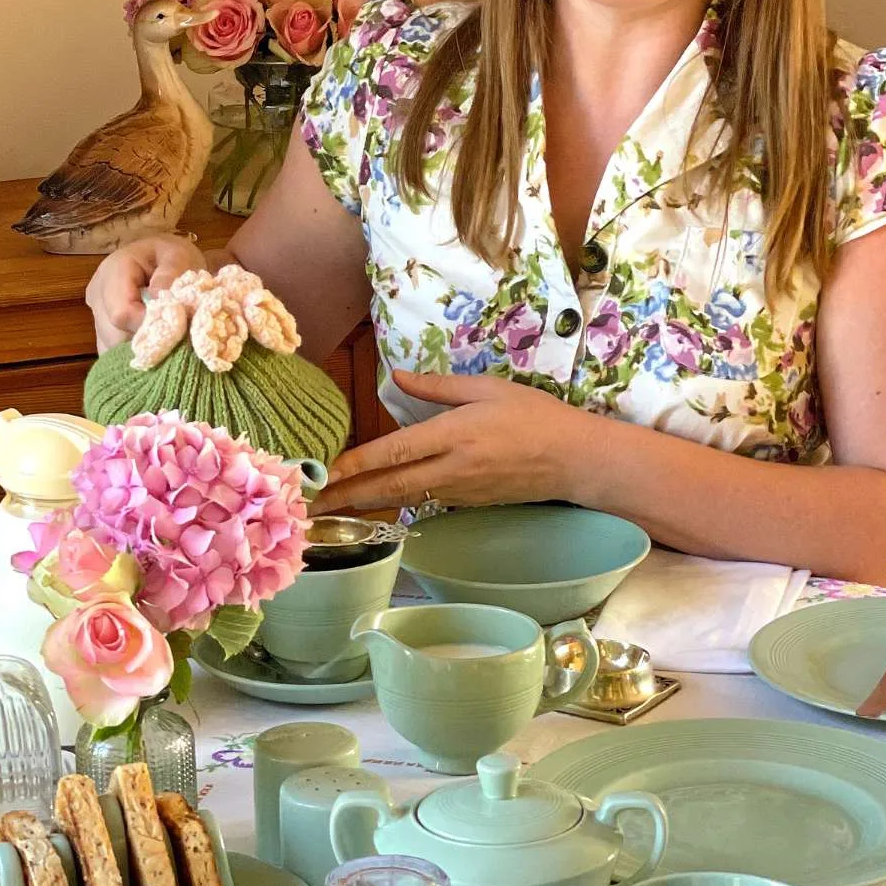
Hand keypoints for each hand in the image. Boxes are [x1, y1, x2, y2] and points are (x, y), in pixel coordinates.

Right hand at [84, 236, 207, 352]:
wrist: (165, 259)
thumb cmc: (172, 256)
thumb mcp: (178, 255)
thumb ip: (169, 275)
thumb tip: (157, 301)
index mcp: (112, 271)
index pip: (121, 313)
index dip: (147, 325)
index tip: (173, 327)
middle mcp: (97, 295)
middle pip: (113, 335)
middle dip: (144, 340)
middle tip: (172, 335)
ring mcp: (97, 315)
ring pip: (110, 348)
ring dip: (138, 349)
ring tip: (162, 337)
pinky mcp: (102, 331)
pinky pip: (112, 353)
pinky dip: (133, 354)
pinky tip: (151, 345)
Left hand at [313, 369, 586, 512]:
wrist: (574, 460)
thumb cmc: (534, 416)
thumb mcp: (486, 388)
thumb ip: (437, 386)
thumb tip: (394, 377)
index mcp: (453, 434)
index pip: (394, 451)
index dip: (357, 463)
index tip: (325, 470)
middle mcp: (451, 468)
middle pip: (389, 485)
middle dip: (348, 495)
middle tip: (311, 505)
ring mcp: (458, 490)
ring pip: (402, 498)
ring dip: (364, 503)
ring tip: (330, 508)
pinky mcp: (467, 503)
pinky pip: (423, 502)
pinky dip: (393, 503)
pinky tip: (373, 502)